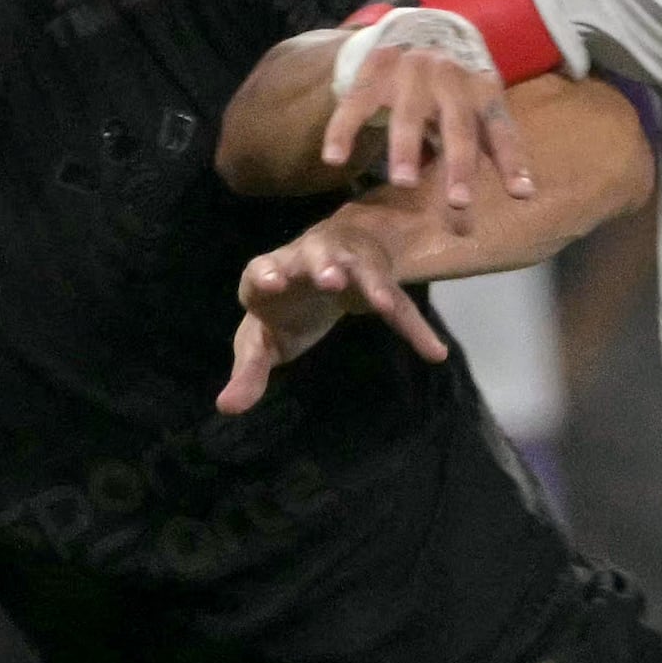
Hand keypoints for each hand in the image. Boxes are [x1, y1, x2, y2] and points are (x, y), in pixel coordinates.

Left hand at [220, 189, 463, 410]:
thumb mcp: (260, 341)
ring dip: (371, 281)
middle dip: (324, 266)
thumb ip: (248, 371)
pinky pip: (399, 305)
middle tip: (330, 279)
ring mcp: (347, 264)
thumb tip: (227, 408)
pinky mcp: (377, 281)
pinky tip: (434, 352)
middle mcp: (307, 259)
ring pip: (361, 267)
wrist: (320, 268)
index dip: (267, 273)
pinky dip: (415, 326)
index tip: (273, 281)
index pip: (264, 268)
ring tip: (382, 303)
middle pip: (316, 254)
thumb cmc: (284, 304)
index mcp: (270, 272)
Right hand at [318, 17, 532, 221]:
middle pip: (457, 124)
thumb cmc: (454, 90)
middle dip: (459, 164)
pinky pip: (356, 104)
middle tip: (458, 202)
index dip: (511, 161)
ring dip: (405, 148)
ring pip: (408, 114)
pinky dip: (343, 130)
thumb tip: (524, 195)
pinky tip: (334, 159)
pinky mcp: (373, 71)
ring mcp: (410, 72)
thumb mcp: (478, 110)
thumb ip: (493, 149)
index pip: (500, 129)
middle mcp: (450, 78)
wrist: (415, 29)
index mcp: (481, 90)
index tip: (521, 194)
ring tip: (403, 183)